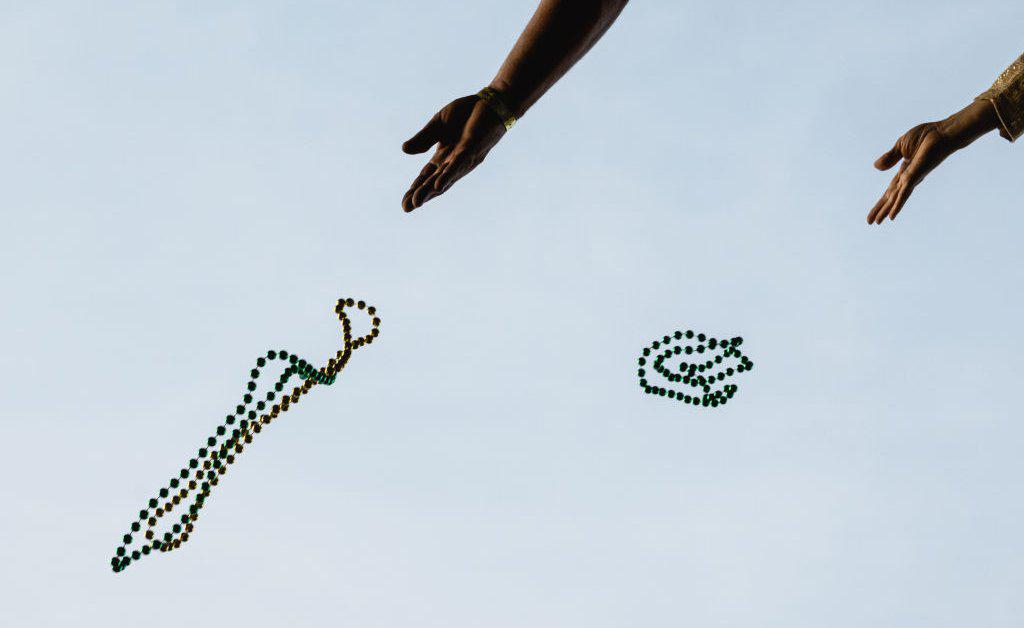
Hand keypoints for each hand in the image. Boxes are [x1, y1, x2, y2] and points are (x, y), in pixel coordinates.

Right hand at [401, 95, 507, 211]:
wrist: (490, 102)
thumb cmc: (466, 114)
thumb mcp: (437, 124)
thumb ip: (423, 138)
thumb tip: (403, 150)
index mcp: (443, 156)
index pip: (426, 177)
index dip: (415, 189)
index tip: (404, 203)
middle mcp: (453, 162)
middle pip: (433, 182)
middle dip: (421, 195)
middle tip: (406, 208)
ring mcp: (463, 157)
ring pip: (444, 178)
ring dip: (430, 191)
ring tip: (417, 203)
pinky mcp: (471, 148)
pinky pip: (458, 164)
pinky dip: (447, 175)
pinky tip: (438, 185)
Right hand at [867, 100, 997, 224]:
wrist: (942, 133)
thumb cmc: (927, 136)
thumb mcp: (901, 145)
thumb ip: (889, 157)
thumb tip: (876, 167)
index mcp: (904, 171)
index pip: (890, 190)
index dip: (881, 201)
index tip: (875, 211)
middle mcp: (908, 178)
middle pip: (891, 197)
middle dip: (880, 209)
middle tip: (871, 223)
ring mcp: (912, 179)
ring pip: (895, 198)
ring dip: (886, 211)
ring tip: (878, 223)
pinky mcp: (915, 176)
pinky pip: (903, 193)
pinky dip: (897, 205)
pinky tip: (892, 216)